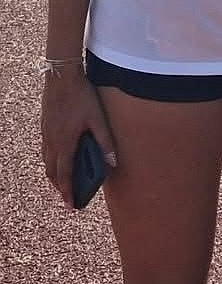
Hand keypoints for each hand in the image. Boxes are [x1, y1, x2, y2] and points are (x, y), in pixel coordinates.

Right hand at [41, 65, 116, 207]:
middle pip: (53, 172)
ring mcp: (46, 134)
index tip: (71, 206)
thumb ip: (105, 141)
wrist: (62, 78)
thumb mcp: (98, 119)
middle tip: (68, 198)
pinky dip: (51, 162)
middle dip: (60, 187)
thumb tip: (113, 162)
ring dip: (55, 175)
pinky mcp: (45, 127)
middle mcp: (51, 142)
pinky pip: (46, 151)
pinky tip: (59, 160)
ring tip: (64, 183)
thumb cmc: (82, 97)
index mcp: (65, 143)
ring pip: (47, 162)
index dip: (68, 192)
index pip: (65, 174)